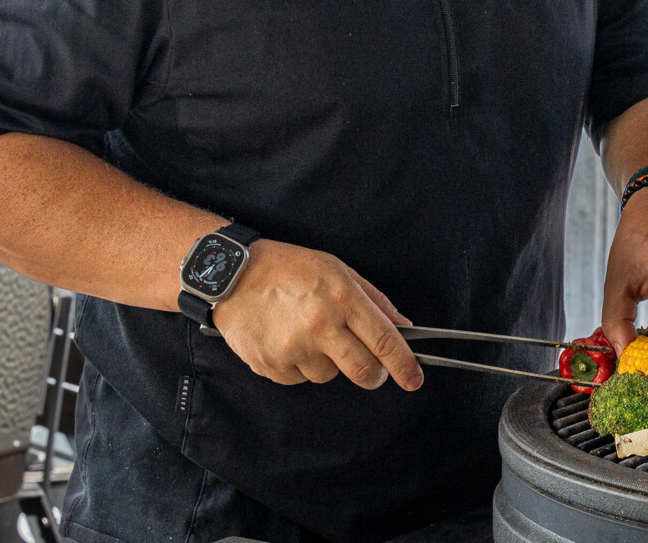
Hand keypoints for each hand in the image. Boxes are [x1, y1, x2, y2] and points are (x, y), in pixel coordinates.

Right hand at [211, 239, 423, 390]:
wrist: (233, 274)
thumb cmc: (288, 267)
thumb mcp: (338, 269)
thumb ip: (374, 300)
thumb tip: (403, 326)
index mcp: (342, 298)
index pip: (384, 340)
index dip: (404, 365)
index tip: (414, 379)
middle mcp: (320, 326)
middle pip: (363, 370)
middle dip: (375, 376)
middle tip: (373, 370)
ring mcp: (293, 349)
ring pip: (329, 375)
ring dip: (329, 362)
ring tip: (309, 334)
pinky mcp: (271, 366)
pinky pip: (300, 379)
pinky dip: (300, 366)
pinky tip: (288, 340)